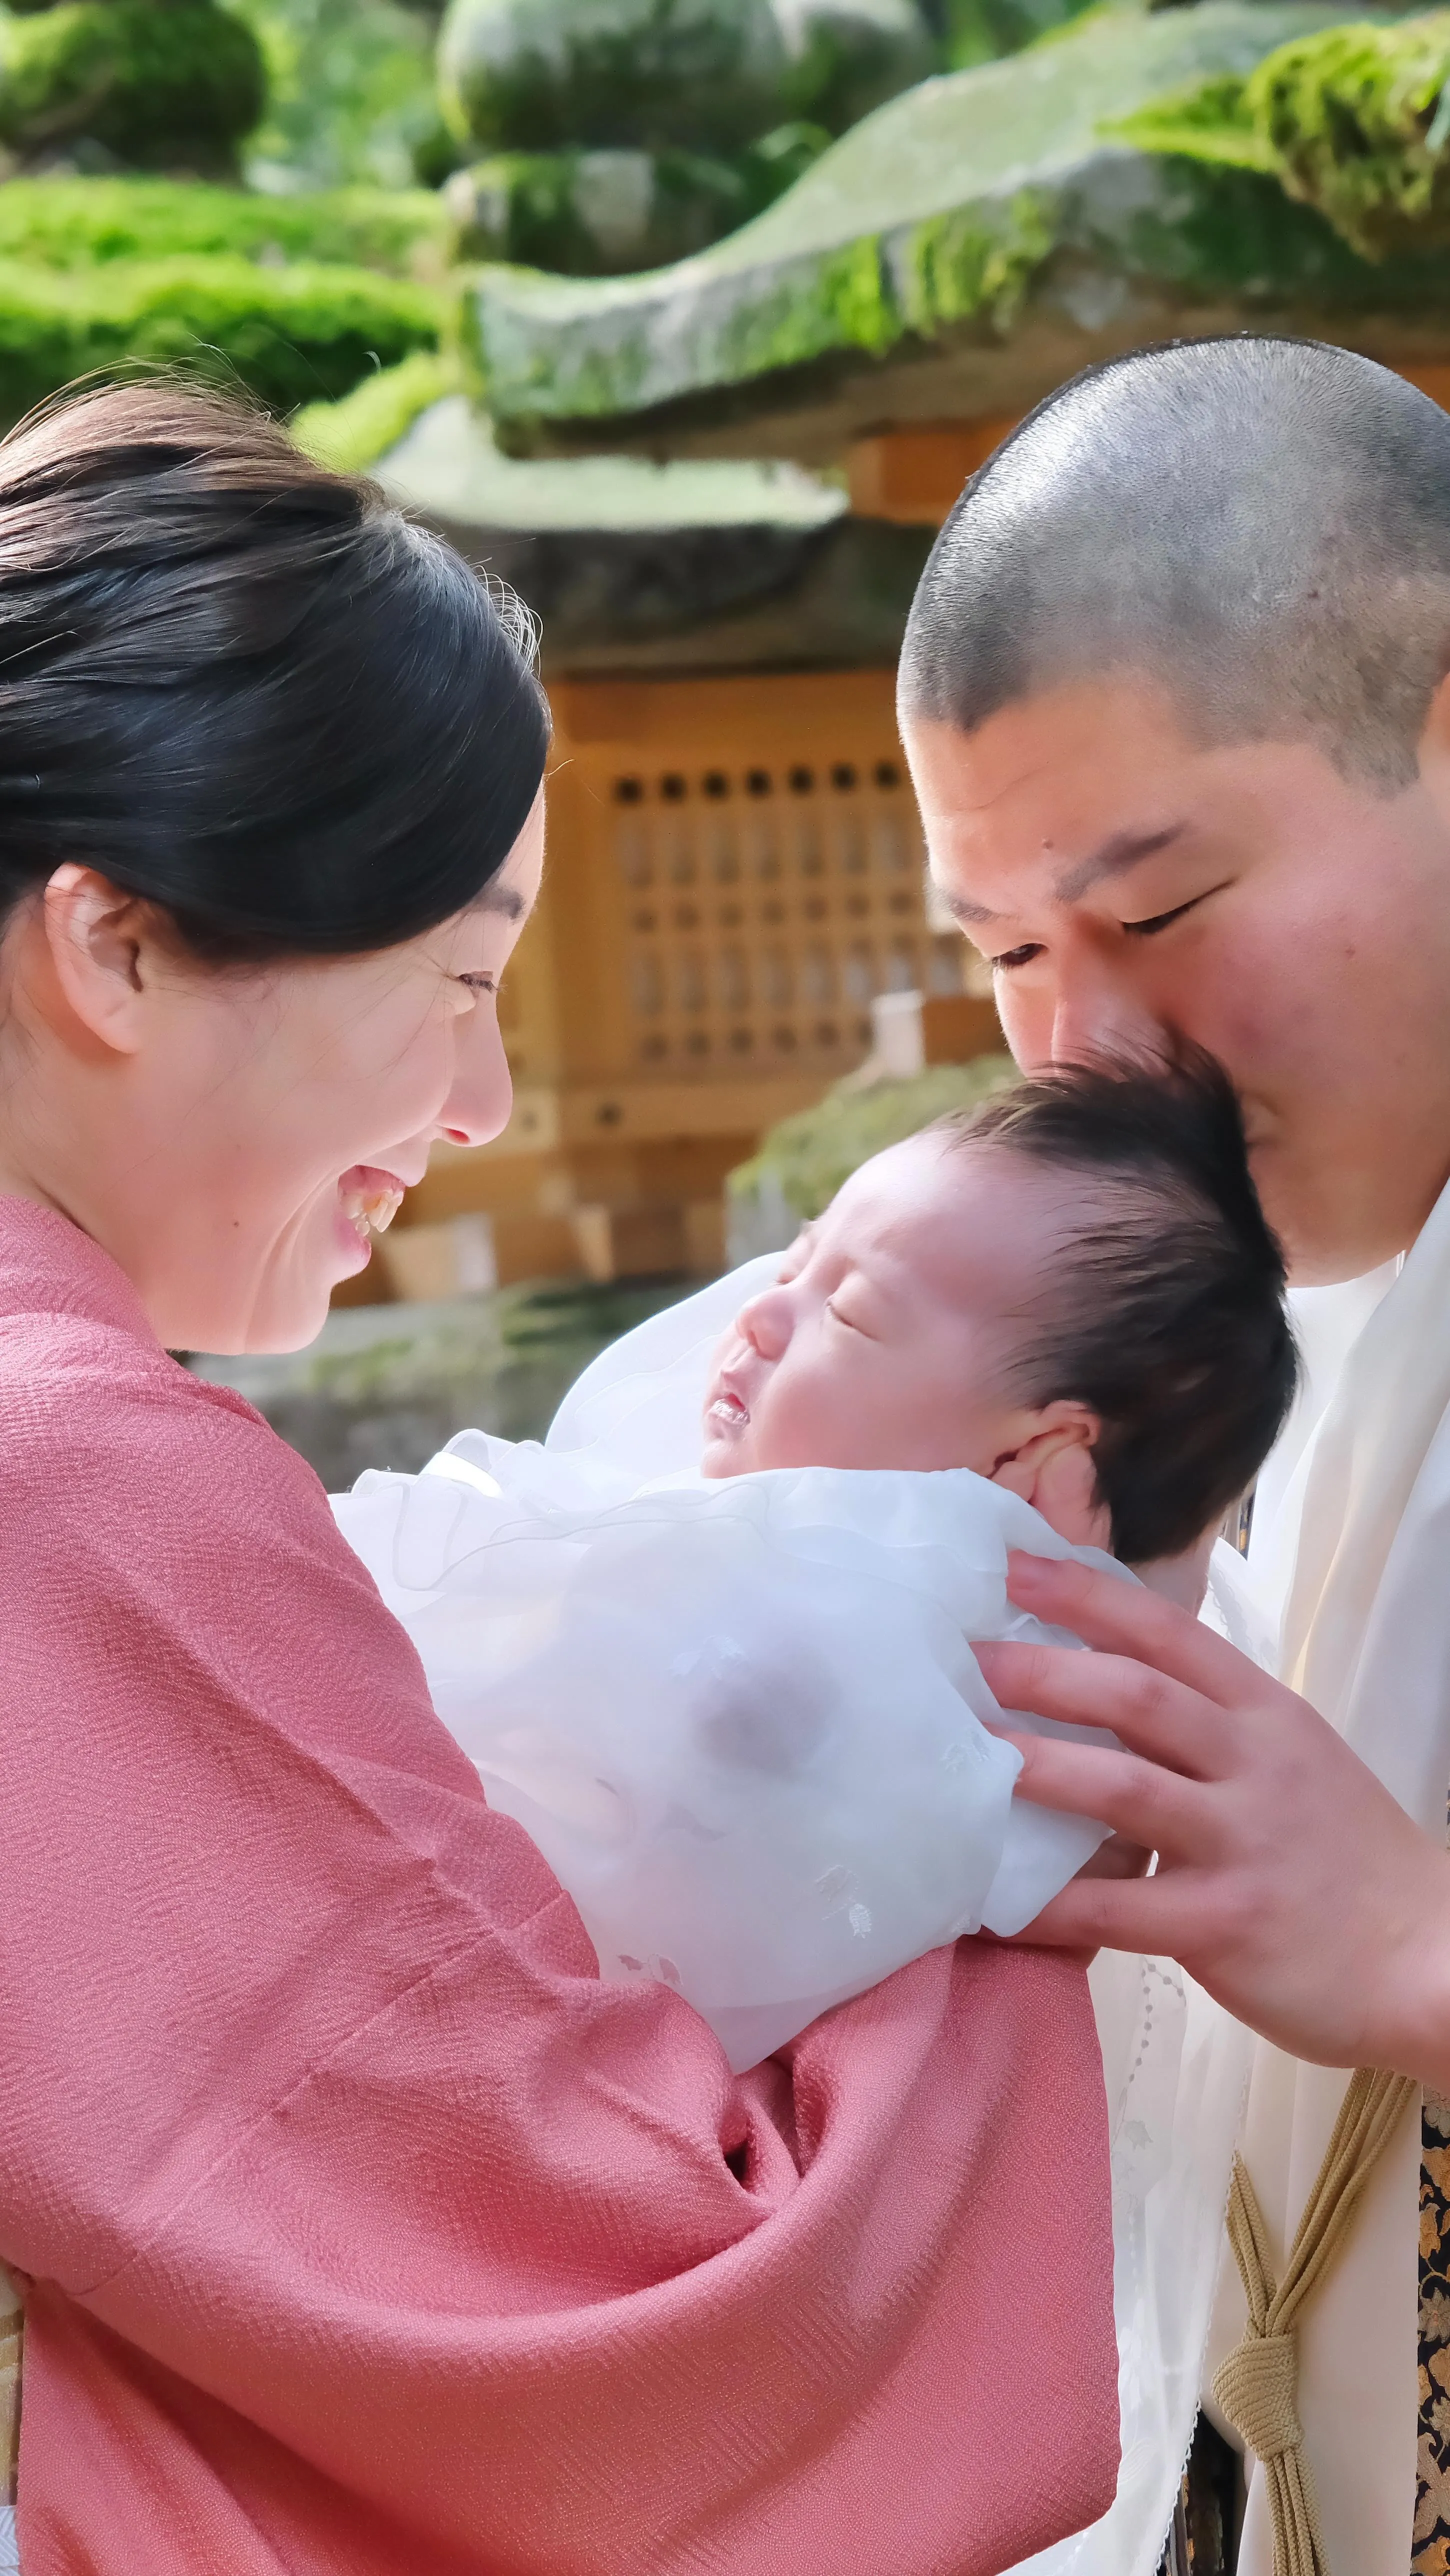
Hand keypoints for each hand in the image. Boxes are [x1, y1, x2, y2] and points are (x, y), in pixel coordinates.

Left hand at [975, 1552, 1449, 2084]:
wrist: (1429, 1958)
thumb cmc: (1346, 1858)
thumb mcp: (1292, 1762)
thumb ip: (1209, 1728)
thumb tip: (1098, 1689)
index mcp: (1267, 1714)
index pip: (1168, 1633)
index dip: (1085, 1596)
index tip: (1013, 1565)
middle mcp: (1255, 1764)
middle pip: (1136, 1696)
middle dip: (1043, 1672)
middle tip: (966, 1660)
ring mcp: (1241, 1843)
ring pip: (1123, 1788)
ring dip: (1037, 1766)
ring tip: (967, 1757)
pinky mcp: (1226, 1926)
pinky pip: (1120, 1910)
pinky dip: (1050, 1905)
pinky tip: (992, 1902)